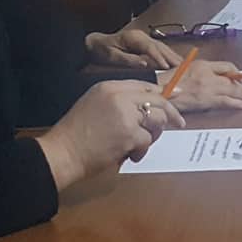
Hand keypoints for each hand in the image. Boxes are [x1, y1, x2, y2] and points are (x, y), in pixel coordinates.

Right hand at [37, 81, 184, 190]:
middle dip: (171, 113)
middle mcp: (119, 96)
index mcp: (109, 87)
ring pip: (157, 121)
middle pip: (158, 100)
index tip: (176, 96)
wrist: (63, 152)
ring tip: (136, 146)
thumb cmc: (76, 133)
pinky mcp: (130, 134)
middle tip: (179, 122)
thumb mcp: (94, 105)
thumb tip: (145, 107)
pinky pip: (148, 141)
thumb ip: (118, 102)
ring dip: (152, 136)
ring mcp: (126, 114)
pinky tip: (129, 155)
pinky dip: (141, 151)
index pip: (144, 86)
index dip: (162, 93)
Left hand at [85, 28, 181, 69]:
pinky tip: (175, 62)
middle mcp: (141, 36)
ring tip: (183, 66)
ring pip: (162, 47)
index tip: (167, 67)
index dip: (160, 57)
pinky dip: (168, 55)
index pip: (151, 47)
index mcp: (134, 38)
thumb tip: (144, 63)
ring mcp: (144, 39)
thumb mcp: (112, 56)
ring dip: (172, 56)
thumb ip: (128, 60)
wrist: (95, 44)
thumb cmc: (102, 51)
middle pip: (160, 46)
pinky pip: (159, 49)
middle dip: (171, 57)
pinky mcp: (145, 44)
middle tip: (182, 67)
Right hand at [155, 60, 241, 110]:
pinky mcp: (205, 99)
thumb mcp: (184, 71)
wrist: (155, 91)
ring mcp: (206, 86)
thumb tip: (211, 81)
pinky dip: (236, 102)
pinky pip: (225, 100)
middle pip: (233, 78)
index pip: (227, 66)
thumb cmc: (166, 84)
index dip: (238, 74)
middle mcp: (207, 73)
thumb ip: (199, 73)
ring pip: (233, 89)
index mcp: (202, 64)